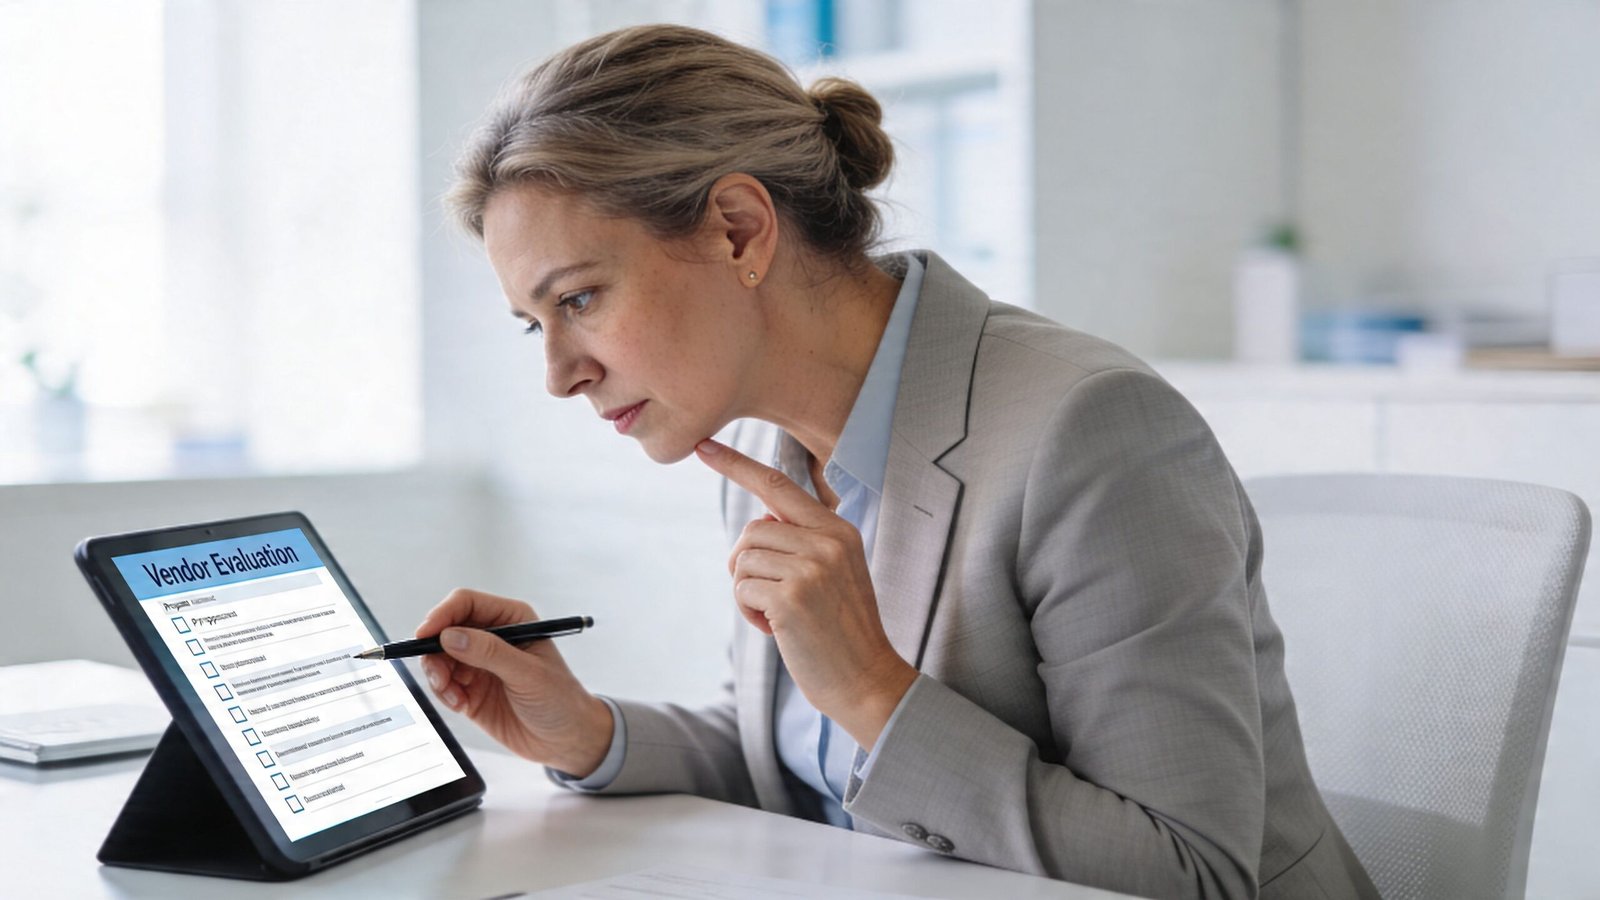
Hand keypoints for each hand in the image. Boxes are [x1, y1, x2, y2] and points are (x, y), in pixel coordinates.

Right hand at [415, 588, 612, 776]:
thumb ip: (489, 653)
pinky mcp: (470, 689)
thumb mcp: (528, 674)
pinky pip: (443, 683)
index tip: (425, 635)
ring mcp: (479, 663)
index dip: (442, 615)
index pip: (467, 603)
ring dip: (438, 676)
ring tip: (455, 697)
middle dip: (434, 651)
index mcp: (512, 619)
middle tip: (439, 677)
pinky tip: (461, 705)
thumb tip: (450, 636)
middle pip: (445, 629)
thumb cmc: (559, 700)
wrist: (565, 741)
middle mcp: (493, 636)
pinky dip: (444, 694)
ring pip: (439, 657)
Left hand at [695, 438, 916, 749]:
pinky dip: (749, 613)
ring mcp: (811, 569)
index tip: (704, 447)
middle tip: (764, 595)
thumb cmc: (842, 630)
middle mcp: (827, 542)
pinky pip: (742, 589)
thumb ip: (804, 541)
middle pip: (752, 529)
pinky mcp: (791, 598)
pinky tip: (776, 630)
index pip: (779, 486)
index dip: (738, 465)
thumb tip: (759, 521)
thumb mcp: (835, 573)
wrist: (866, 679)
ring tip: (777, 616)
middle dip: (745, 563)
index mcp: (839, 531)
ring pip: (743, 560)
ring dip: (748, 592)